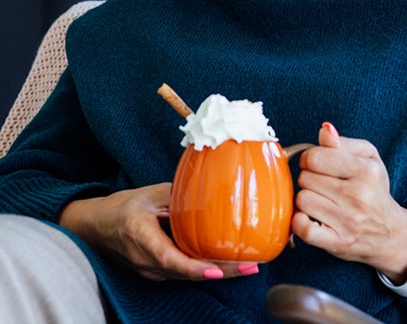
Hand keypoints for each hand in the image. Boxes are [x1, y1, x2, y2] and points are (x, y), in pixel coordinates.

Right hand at [59, 182, 257, 280]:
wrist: (95, 227)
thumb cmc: (123, 207)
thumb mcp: (151, 195)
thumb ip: (180, 197)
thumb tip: (215, 189)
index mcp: (139, 235)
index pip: (169, 258)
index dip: (194, 267)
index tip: (218, 270)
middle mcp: (143, 259)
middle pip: (185, 272)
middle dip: (221, 272)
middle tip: (251, 266)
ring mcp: (148, 270)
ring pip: (187, 276)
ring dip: (219, 273)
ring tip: (249, 266)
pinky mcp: (154, 273)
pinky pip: (183, 274)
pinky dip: (207, 270)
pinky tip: (231, 264)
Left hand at [293, 123, 406, 276]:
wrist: (389, 233)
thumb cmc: (374, 191)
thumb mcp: (369, 159)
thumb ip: (343, 143)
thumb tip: (324, 130)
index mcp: (366, 171)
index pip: (315, 157)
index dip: (310, 159)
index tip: (317, 166)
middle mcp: (358, 196)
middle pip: (305, 178)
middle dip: (309, 180)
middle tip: (322, 186)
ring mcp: (348, 221)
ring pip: (301, 200)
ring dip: (305, 201)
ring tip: (319, 202)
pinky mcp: (337, 242)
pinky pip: (302, 227)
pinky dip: (300, 222)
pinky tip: (310, 218)